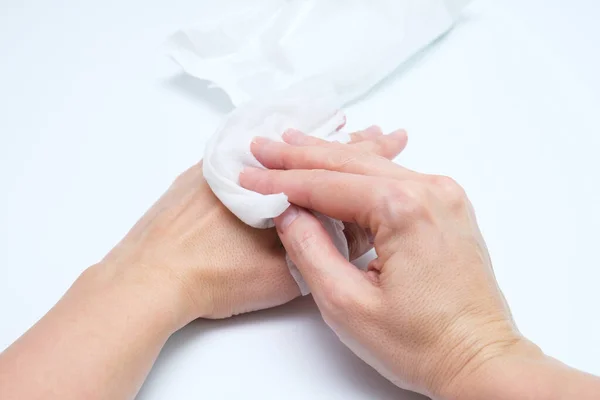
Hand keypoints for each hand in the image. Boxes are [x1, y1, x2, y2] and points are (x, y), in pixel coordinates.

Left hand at [97, 126, 407, 322]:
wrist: (148, 279)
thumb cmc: (216, 279)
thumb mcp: (285, 272)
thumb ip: (321, 246)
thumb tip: (345, 226)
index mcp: (275, 186)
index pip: (334, 165)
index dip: (369, 154)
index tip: (393, 139)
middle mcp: (249, 164)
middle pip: (309, 151)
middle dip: (347, 144)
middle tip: (376, 131)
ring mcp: (222, 165)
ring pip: (278, 148)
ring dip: (309, 145)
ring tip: (337, 129)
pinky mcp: (200, 173)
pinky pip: (246, 149)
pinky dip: (271, 150)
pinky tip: (281, 148)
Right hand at [239, 130, 531, 397]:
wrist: (479, 358)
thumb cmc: (422, 343)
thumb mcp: (346, 303)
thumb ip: (310, 250)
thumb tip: (287, 214)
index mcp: (404, 209)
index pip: (325, 185)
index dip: (280, 181)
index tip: (249, 175)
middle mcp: (429, 190)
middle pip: (347, 163)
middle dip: (299, 156)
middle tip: (262, 148)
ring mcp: (443, 195)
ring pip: (370, 166)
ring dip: (327, 158)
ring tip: (291, 145)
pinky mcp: (447, 206)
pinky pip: (393, 177)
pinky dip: (358, 173)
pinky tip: (337, 165)